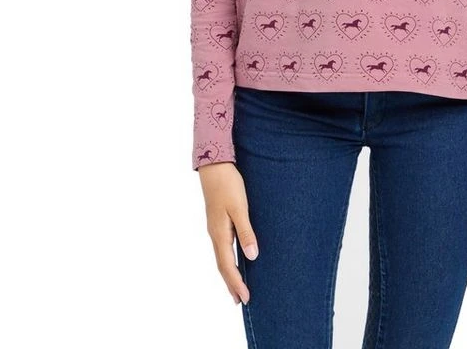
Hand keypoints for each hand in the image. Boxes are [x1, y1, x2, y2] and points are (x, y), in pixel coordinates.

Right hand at [199, 161, 258, 304]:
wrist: (214, 165)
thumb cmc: (228, 185)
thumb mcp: (240, 208)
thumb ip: (246, 232)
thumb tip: (252, 256)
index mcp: (220, 233)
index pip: (227, 266)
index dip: (236, 283)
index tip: (245, 298)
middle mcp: (215, 234)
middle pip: (222, 265)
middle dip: (231, 283)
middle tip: (241, 300)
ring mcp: (215, 228)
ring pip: (221, 257)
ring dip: (229, 273)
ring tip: (237, 286)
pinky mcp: (218, 221)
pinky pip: (223, 247)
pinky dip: (228, 259)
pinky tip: (235, 258)